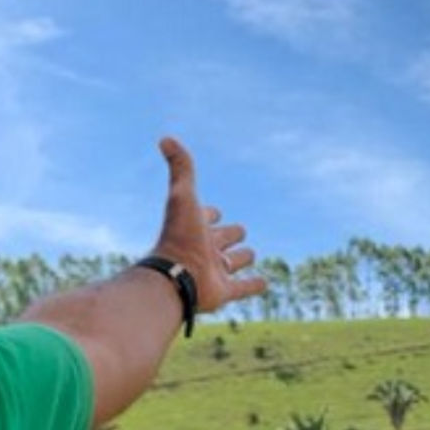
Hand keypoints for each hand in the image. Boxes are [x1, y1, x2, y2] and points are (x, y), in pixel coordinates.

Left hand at [149, 136, 265, 312]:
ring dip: (241, 260)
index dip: (211, 213)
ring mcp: (214, 272)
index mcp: (195, 227)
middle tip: (237, 233)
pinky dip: (253, 285)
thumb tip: (164, 137)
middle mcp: (205, 248)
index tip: (213, 212)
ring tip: (248, 256)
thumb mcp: (183, 196)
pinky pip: (242, 288)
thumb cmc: (179, 235)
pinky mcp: (223, 293)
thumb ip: (180, 167)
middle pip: (223, 239)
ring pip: (232, 263)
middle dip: (229, 235)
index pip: (207, 216)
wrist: (176, 278)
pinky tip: (265, 283)